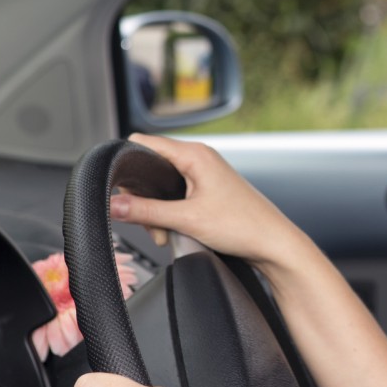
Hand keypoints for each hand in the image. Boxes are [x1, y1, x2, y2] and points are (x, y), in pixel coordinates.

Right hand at [111, 133, 309, 270]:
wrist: (273, 243)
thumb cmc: (243, 226)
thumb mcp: (187, 220)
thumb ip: (145, 211)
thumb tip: (113, 204)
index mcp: (195, 154)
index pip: (143, 143)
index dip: (126, 163)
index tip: (120, 189)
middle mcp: (200, 158)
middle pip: (150, 167)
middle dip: (142, 198)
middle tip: (150, 224)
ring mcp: (205, 173)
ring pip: (162, 185)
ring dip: (156, 211)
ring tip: (166, 233)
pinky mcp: (208, 189)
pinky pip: (176, 195)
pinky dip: (170, 213)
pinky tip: (175, 231)